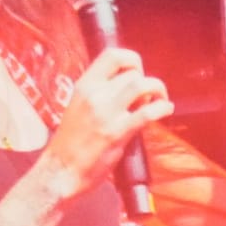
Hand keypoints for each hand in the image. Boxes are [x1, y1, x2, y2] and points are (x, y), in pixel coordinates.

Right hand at [41, 47, 173, 197]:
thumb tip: (126, 87)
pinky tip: (165, 110)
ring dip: (157, 90)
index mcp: (84, 86)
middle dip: (147, 80)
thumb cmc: (69, 144)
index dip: (132, 59)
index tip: (138, 71)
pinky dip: (162, 108)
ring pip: (142, 85)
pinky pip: (147, 113)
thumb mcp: (78, 106)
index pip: (112, 55)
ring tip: (159, 101)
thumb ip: (99, 94)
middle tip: (148, 96)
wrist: (60, 171)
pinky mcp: (117, 133)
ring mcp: (106, 113)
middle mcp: (95, 95)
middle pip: (132, 72)